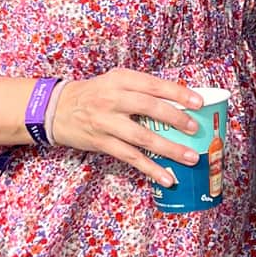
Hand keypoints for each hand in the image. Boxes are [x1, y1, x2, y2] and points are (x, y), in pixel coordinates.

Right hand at [51, 69, 203, 185]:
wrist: (57, 108)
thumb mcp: (115, 81)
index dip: (178, 93)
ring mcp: (107, 122)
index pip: (154, 84)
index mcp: (121, 79)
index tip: (198, 102)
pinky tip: (166, 177)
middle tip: (195, 128)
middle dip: (176, 119)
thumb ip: (141, 88)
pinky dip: (150, 168)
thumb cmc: (94, 93)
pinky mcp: (102, 143)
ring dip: (169, 149)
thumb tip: (178, 101)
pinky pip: (130, 157)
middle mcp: (114, 99)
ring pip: (143, 137)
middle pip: (150, 108)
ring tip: (190, 157)